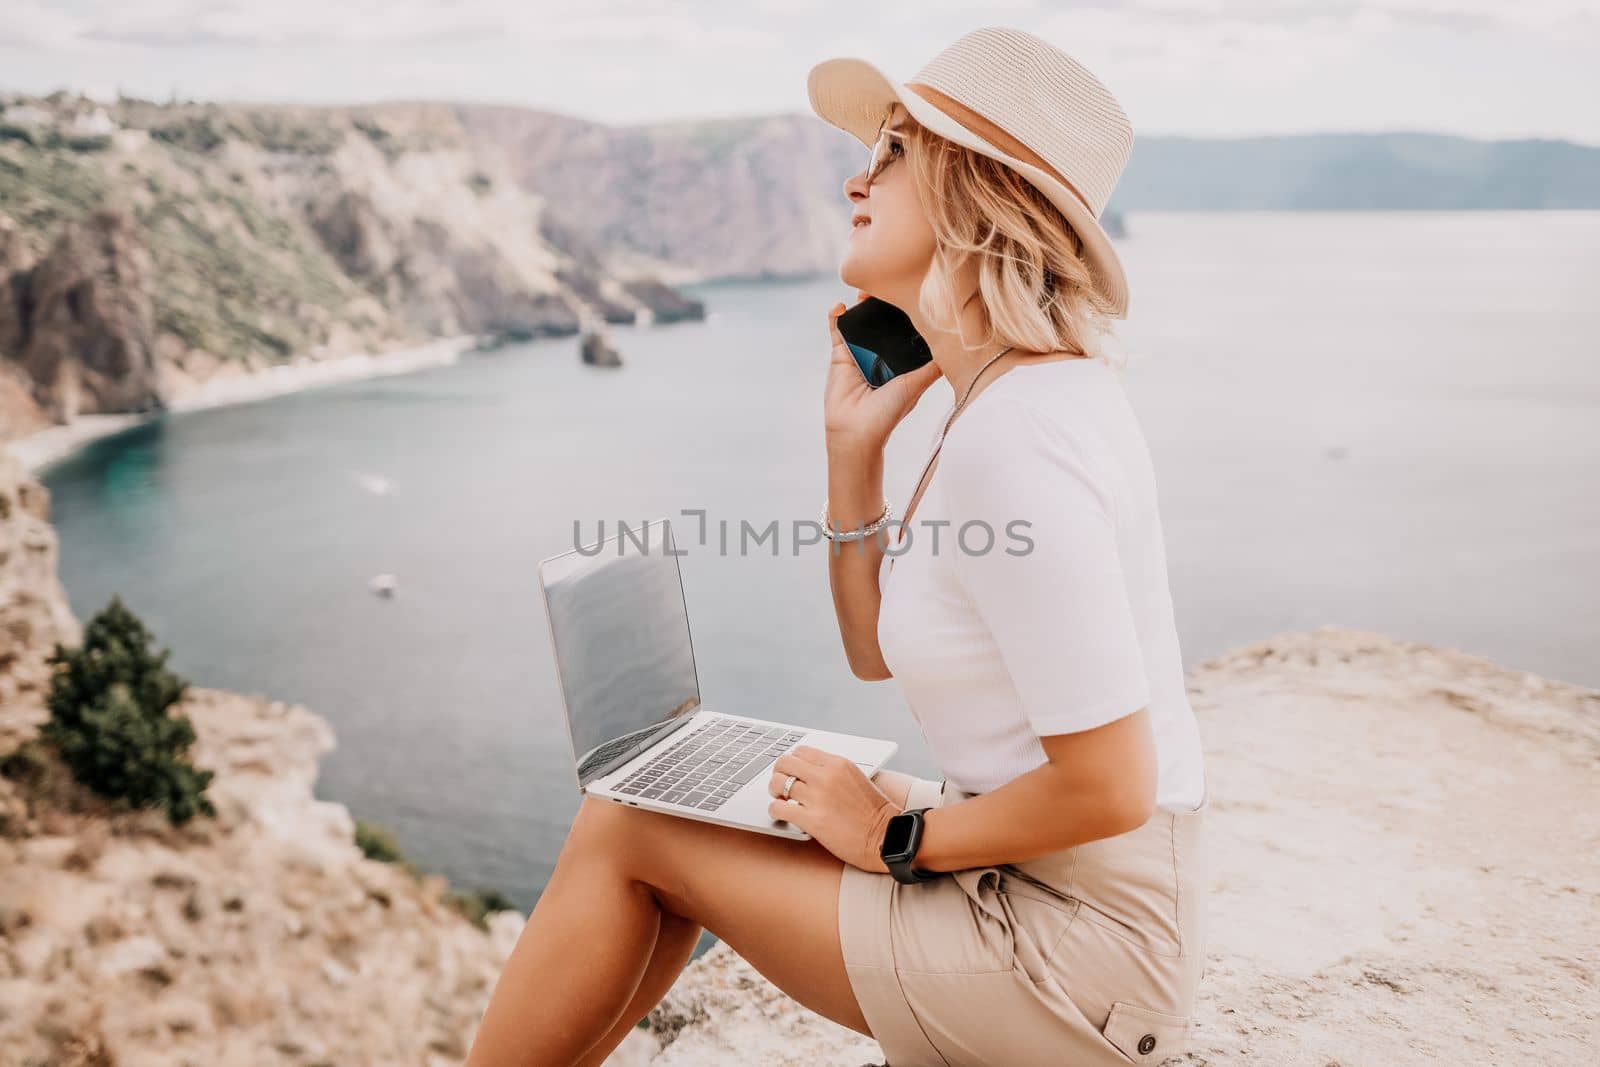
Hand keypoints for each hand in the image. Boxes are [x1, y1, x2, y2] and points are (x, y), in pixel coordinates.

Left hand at [768, 745, 899, 873]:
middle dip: (779, 773)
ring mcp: (818, 797)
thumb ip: (833, 772)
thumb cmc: (874, 812)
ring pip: (778, 783)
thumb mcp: (856, 778)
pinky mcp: (812, 820)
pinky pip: (779, 808)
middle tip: (781, 785)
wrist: (887, 837)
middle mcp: (826, 777)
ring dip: (775, 792)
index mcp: (838, 764)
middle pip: (785, 763)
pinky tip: (783, 814)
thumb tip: (808, 772)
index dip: (792, 762)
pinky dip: (776, 811)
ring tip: (782, 800)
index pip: (802, 751)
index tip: (792, 772)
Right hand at [823, 292, 943, 454]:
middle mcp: (881, 353)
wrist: (857, 431)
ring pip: (861, 321)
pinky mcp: (840, 355)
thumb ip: (933, 366)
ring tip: (865, 290)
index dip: (909, 311)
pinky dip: (836, 316)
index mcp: (901, 360)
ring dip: (862, 303)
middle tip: (889, 285)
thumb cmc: (889, 413)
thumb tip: (958, 346)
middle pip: (883, 321)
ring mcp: (859, 352)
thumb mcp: (917, 385)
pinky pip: (837, 330)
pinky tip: (839, 306)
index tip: (914, 292)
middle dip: (885, 302)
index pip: (906, 329)